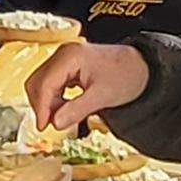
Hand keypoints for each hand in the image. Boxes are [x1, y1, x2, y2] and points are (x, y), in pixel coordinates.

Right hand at [27, 41, 149, 132]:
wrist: (142, 67)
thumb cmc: (126, 76)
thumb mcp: (103, 97)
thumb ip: (77, 109)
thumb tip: (55, 123)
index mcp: (70, 56)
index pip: (45, 83)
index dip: (42, 108)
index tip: (43, 127)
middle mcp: (63, 53)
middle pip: (38, 82)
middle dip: (42, 105)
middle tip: (50, 125)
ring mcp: (64, 58)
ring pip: (42, 83)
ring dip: (47, 103)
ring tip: (60, 118)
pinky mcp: (67, 65)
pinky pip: (51, 82)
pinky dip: (53, 97)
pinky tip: (63, 108)